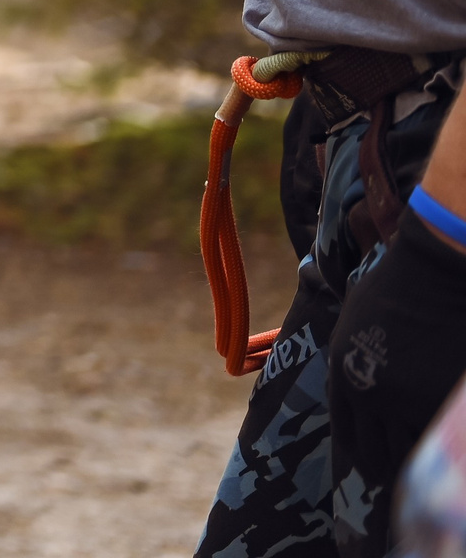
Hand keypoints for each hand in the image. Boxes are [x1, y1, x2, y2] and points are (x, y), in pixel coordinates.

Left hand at [326, 209, 465, 550]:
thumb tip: (363, 401)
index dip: (361, 464)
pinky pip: (434, 440)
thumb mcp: (359, 326)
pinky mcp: (439, 398)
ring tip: (420, 503)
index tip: (367, 488)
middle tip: (391, 516)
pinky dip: (434, 455)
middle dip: (384, 482)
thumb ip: (358, 367)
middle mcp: (369, 392)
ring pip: (408, 454)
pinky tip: (437, 469)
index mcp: (344, 374)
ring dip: (413, 476)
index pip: (349, 435)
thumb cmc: (400, 289)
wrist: (438, 266)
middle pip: (374, 455)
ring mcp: (408, 398)